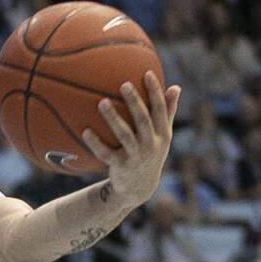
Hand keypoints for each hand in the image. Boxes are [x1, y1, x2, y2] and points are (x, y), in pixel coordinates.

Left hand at [81, 72, 180, 207]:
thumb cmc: (151, 153)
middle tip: (123, 84)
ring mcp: (135, 156)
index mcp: (162, 134)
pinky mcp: (120, 166)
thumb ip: (168, 112)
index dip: (155, 91)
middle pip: (143, 120)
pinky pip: (105, 153)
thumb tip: (175, 87)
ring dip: (113, 118)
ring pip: (124, 135)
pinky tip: (85, 131)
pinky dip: (95, 143)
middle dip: (135, 102)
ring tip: (101, 102)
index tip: (146, 73)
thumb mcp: (163, 135)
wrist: (140, 187)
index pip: (160, 109)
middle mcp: (151, 144)